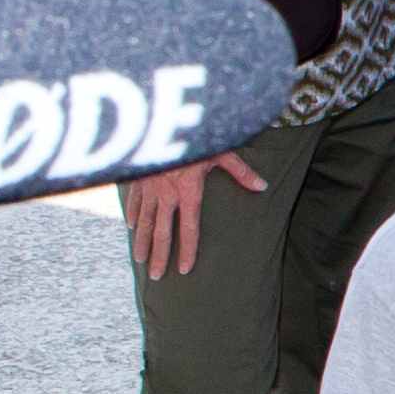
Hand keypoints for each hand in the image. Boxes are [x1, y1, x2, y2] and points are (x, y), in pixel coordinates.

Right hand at [117, 146, 265, 279]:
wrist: (161, 117)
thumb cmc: (196, 134)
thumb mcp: (221, 150)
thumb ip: (241, 172)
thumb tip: (262, 186)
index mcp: (187, 191)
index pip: (189, 228)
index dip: (187, 250)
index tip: (184, 269)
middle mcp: (165, 193)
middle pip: (161, 232)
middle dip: (159, 256)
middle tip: (157, 276)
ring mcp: (148, 186)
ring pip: (143, 221)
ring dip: (142, 242)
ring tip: (141, 261)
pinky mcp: (137, 177)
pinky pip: (133, 200)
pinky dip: (132, 214)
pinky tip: (132, 227)